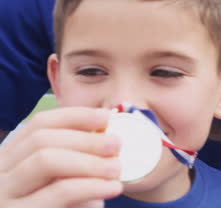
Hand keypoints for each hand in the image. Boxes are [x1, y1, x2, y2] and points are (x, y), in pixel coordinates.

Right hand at [0, 107, 122, 206]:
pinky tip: (113, 187)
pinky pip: (59, 192)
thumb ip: (74, 155)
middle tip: (117, 143)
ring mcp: (5, 196)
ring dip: (89, 160)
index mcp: (9, 157)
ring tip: (117, 167)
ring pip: (47, 160)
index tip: (106, 116)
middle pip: (42, 140)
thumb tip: (106, 128)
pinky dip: (91, 185)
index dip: (74, 116)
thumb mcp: (62, 178)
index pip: (38, 125)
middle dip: (85, 138)